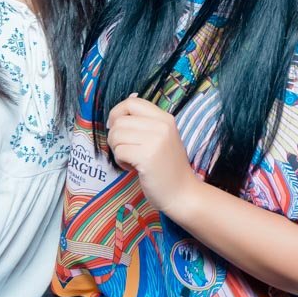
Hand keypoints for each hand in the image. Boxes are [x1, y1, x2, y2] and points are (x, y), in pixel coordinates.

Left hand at [107, 94, 200, 216]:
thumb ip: (144, 124)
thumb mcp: (161, 137)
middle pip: (119, 120)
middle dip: (115, 137)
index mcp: (165, 118)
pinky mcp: (147, 157)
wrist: (182, 193)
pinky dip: (121, 162)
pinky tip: (133, 168)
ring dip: (117, 150)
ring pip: (116, 135)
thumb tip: (118, 113)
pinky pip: (119, 152)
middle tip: (127, 151)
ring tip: (132, 160)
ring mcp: (155, 140)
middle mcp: (162, 125)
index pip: (131, 102)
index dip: (117, 113)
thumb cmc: (167, 168)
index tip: (118, 129)